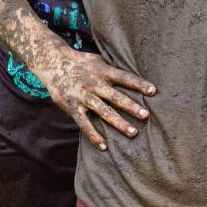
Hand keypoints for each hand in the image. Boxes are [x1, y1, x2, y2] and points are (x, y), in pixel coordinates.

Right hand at [37, 49, 156, 150]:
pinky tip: (104, 146)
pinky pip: (84, 123)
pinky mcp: (72, 107)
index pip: (124, 77)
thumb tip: (135, 69)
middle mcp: (94, 84)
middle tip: (146, 115)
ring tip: (133, 132)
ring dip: (118, 123)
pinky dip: (94, 135)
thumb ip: (113, 69)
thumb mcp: (98, 60)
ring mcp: (83, 96)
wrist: (53, 62)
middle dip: (131, 106)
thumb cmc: (81, 62)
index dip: (138, 83)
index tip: (153, 90)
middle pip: (115, 96)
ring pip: (103, 111)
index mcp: (103, 71)